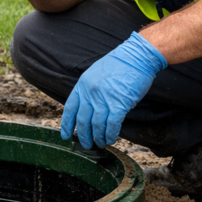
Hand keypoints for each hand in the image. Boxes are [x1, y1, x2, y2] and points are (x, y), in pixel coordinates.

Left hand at [61, 32, 167, 148]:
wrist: (136, 57)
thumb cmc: (119, 64)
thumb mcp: (95, 74)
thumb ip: (90, 91)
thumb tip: (89, 110)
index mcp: (83, 85)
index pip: (70, 108)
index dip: (67, 124)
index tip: (65, 135)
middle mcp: (90, 93)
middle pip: (83, 120)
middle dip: (84, 135)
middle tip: (86, 144)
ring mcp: (104, 98)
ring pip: (97, 125)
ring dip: (98, 137)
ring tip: (100, 144)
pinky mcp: (119, 103)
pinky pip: (112, 124)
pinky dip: (111, 134)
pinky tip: (111, 139)